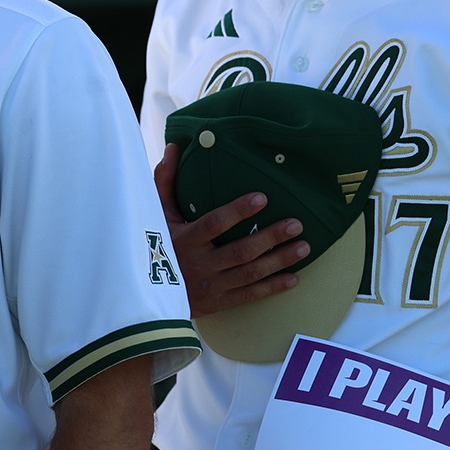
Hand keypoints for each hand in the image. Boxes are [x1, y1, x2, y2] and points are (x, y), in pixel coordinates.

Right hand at [154, 142, 309, 317]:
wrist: (146, 297)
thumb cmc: (153, 246)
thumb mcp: (154, 215)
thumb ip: (164, 182)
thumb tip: (174, 147)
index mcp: (185, 240)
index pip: (214, 224)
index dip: (238, 212)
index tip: (262, 198)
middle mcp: (199, 264)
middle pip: (240, 251)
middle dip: (271, 237)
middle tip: (296, 224)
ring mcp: (210, 286)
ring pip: (249, 273)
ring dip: (279, 261)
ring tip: (304, 247)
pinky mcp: (217, 302)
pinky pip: (248, 295)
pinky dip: (272, 288)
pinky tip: (293, 278)